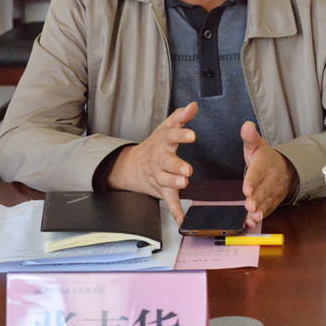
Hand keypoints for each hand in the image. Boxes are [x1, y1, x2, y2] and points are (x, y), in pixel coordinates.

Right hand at [107, 102, 197, 224]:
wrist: (133, 166)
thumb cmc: (155, 145)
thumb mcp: (166, 128)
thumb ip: (180, 117)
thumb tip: (193, 105)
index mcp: (162, 143)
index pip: (171, 136)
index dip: (181, 135)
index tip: (192, 135)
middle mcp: (160, 160)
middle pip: (167, 162)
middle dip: (176, 165)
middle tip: (187, 168)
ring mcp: (159, 176)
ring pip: (166, 180)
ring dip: (174, 182)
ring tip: (184, 182)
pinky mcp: (162, 190)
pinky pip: (169, 201)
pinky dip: (175, 211)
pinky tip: (182, 219)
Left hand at [240, 121, 297, 227]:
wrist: (285, 167)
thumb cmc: (264, 157)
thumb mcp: (256, 145)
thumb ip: (250, 137)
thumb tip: (246, 125)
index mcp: (264, 163)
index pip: (257, 172)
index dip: (252, 181)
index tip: (246, 190)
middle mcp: (271, 178)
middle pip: (264, 189)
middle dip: (257, 199)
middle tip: (249, 206)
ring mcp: (274, 190)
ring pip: (267, 201)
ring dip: (260, 211)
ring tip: (252, 217)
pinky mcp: (274, 200)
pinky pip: (269, 209)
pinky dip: (262, 216)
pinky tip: (253, 222)